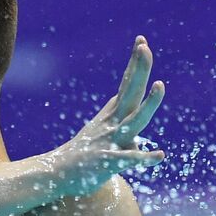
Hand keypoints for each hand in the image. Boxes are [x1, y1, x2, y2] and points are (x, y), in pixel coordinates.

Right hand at [53, 36, 165, 193]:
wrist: (55, 174)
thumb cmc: (83, 155)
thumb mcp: (102, 132)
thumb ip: (121, 125)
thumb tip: (138, 122)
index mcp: (112, 115)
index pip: (127, 85)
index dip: (135, 64)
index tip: (141, 41)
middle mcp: (113, 123)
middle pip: (131, 93)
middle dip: (140, 70)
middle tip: (145, 47)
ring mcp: (111, 141)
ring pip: (134, 120)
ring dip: (148, 103)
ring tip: (161, 85)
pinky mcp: (109, 161)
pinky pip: (130, 159)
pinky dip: (144, 158)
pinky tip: (160, 155)